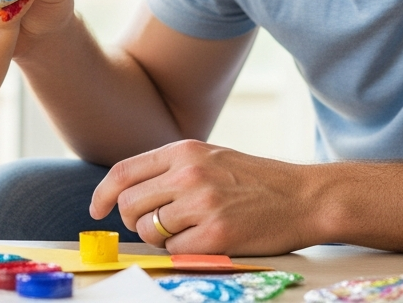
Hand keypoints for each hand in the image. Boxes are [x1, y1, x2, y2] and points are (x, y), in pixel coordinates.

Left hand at [89, 140, 319, 256]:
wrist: (304, 197)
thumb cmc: (258, 181)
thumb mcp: (213, 157)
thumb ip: (173, 168)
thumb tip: (129, 192)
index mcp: (185, 150)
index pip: (124, 172)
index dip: (103, 194)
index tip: (98, 210)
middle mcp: (189, 173)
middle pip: (131, 205)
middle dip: (135, 221)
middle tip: (157, 226)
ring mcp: (202, 204)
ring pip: (150, 230)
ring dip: (163, 238)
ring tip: (191, 230)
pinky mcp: (216, 235)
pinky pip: (176, 251)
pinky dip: (185, 251)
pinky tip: (209, 239)